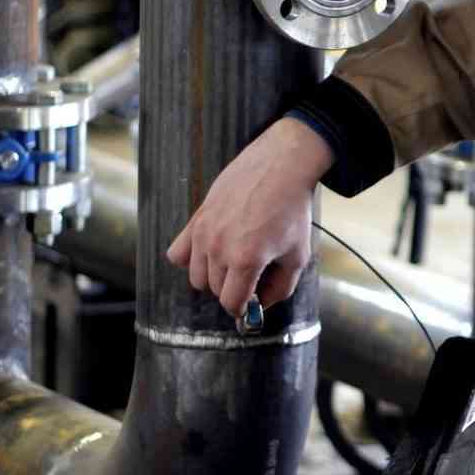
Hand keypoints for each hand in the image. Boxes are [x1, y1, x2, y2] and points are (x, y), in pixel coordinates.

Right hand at [166, 117, 334, 316]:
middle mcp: (219, 248)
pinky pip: (177, 253)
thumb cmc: (291, 210)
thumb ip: (281, 288)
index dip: (243, 307)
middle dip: (232, 289)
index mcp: (246, 260)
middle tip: (251, 274)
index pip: (231, 303)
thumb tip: (261, 306)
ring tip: (234, 260)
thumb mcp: (297, 255)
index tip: (251, 301)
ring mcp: (204, 233)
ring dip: (213, 276)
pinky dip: (189, 259)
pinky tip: (209, 251)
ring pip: (196, 276)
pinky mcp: (196, 218)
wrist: (280, 167)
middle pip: (214, 290)